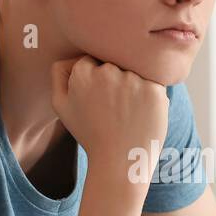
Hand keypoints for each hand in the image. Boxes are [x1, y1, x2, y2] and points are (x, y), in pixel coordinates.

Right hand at [50, 55, 168, 176]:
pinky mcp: (155, 89)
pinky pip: (153, 82)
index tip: (98, 100)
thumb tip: (70, 54)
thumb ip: (60, 74)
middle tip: (114, 109)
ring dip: (133, 87)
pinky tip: (142, 115)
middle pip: (114, 63)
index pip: (93, 60)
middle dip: (115, 81)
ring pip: (134, 72)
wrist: (120, 161)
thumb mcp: (61, 106)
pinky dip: (150, 97)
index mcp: (83, 72)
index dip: (96, 80)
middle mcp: (108, 71)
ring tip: (128, 114)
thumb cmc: (90, 134)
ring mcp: (133, 79)